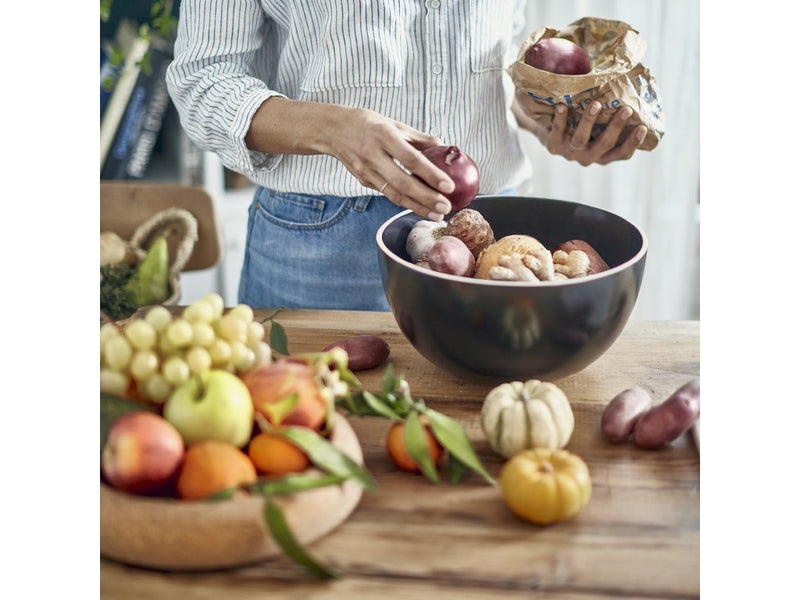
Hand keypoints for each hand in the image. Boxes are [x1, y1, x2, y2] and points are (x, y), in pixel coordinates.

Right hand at [245, 98, 454, 219]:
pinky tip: (421, 208)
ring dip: (417, 207)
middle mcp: (374, 155)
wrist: (333, 130)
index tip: (449, 186)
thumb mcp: (394, 124)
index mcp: (384, 136)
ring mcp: (366, 171)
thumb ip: (419, 138)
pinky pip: (387, 194)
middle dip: (426, 198)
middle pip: (403, 182)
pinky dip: (405, 202)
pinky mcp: (363, 181)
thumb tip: (445, 147)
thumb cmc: (368, 124)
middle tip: (446, 208)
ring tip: (436, 215)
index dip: (431, 174)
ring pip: (394, 194)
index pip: (411, 159)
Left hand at [514, 99, 646, 165]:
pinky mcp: (553, 147)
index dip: (633, 143)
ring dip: (589, 121)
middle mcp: (588, 157)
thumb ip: (614, 115)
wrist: (549, 130)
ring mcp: (570, 153)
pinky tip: (562, 105)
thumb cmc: (582, 123)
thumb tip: (636, 84)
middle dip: (616, 127)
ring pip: (581, 139)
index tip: (643, 127)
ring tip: (596, 104)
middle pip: (605, 144)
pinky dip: (560, 119)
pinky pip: (557, 133)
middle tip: (627, 109)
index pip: (622, 154)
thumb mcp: (600, 124)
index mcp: (604, 154)